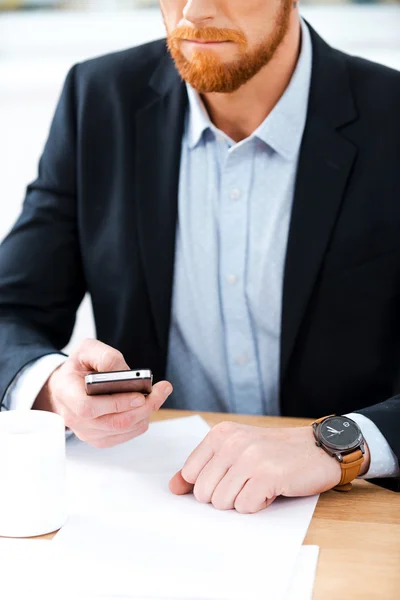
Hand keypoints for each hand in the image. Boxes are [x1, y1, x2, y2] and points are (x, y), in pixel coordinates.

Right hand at [34, 339, 171, 447]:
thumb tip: (123, 371)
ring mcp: (86, 432)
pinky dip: (140, 422)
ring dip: (145, 413)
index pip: (89, 408)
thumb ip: (104, 356)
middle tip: (161, 391)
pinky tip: (146, 407)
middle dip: (143, 407)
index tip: (139, 395)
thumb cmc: (78, 368)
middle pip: (113, 422)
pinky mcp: (99, 439)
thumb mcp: (86, 350)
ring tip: (158, 394)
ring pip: (122, 430)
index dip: (116, 404)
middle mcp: (74, 418)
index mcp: (66, 394)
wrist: (67, 386)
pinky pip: (125, 436)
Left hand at [169, 421, 361, 513]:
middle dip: (225, 496)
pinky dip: (258, 505)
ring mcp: (250, 457)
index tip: (228, 478)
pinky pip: (245, 507)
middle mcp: (233, 442)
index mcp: (221, 433)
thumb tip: (173, 488)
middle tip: (248, 482)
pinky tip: (272, 490)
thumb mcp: (236, 450)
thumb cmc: (275, 452)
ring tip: (260, 484)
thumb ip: (204, 467)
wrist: (318, 448)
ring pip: (222, 502)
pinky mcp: (268, 475)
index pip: (189, 474)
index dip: (208, 485)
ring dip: (242, 501)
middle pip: (203, 492)